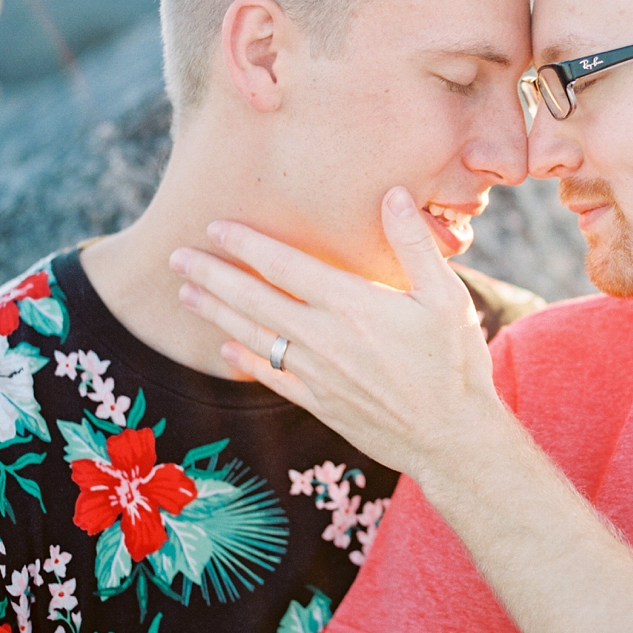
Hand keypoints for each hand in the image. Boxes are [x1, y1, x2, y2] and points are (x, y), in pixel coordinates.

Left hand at [168, 187, 505, 478]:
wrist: (452, 437)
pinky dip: (244, 360)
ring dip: (216, 313)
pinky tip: (225, 348)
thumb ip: (414, 245)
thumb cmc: (455, 362)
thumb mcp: (446, 296)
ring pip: (253, 336)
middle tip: (177, 257)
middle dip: (212, 275)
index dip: (246, 245)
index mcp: (352, 304)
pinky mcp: (319, 403)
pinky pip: (271, 376)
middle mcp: (324, 337)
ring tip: (186, 295)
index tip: (215, 228)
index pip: (285, 265)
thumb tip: (393, 195)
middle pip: (254, 299)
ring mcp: (317, 374)